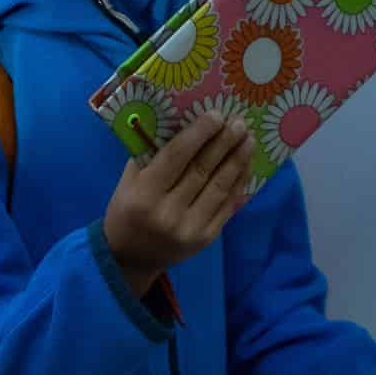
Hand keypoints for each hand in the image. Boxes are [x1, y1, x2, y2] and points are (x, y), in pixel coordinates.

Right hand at [102, 116, 254, 294]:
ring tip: (249, 139)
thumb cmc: (126, 212)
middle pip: (202, 169)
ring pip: (220, 187)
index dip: (199, 134)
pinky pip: (227, 205)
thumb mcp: (128, 182)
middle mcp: (169, 213)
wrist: (130, 259)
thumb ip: (151, 155)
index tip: (217, 114)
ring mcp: (190, 228)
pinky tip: (245, 165)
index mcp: (144, 195)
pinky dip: (238, 183)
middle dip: (224, 143)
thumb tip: (182, 124)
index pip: (176, 157)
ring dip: (237, 160)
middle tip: (239, 122)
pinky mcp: (206, 239)